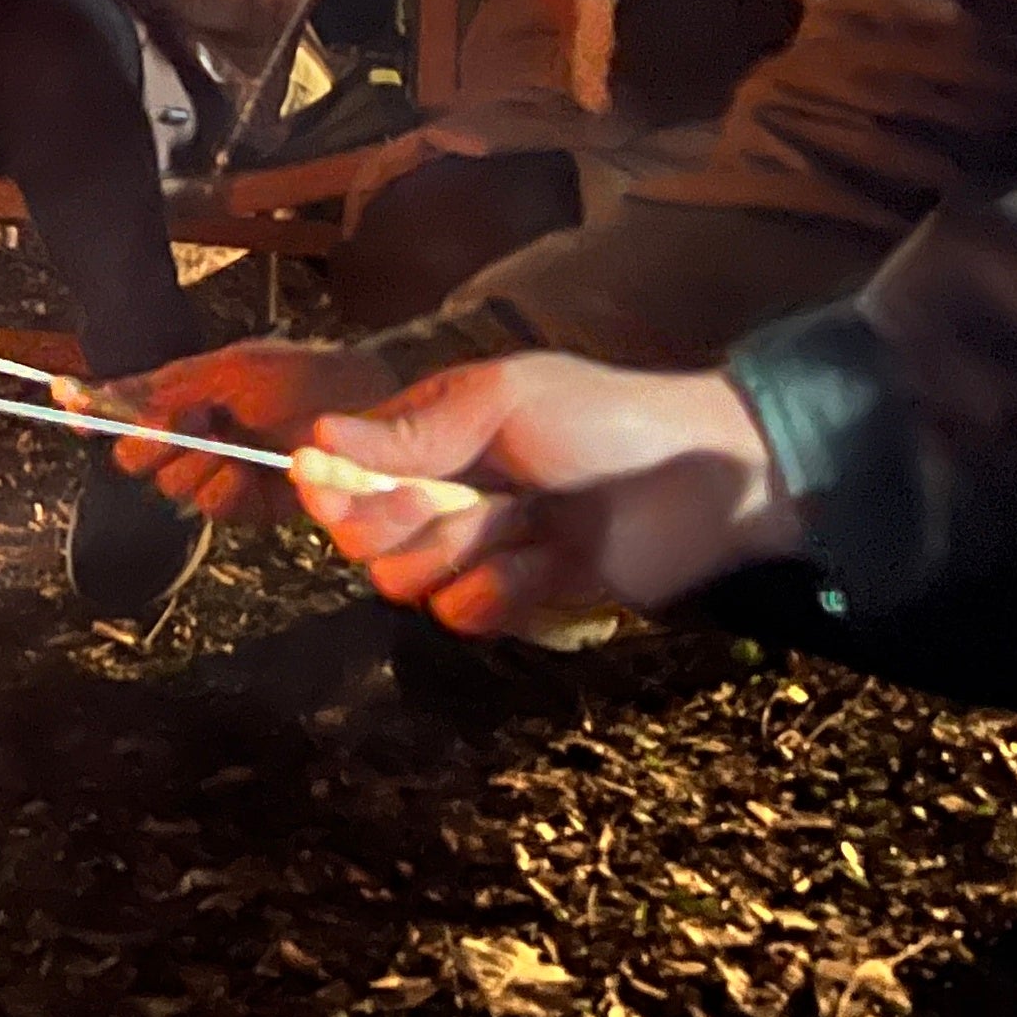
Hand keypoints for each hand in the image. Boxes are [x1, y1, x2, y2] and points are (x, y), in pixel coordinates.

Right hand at [110, 339, 413, 519]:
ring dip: (196, 464)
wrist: (369, 407)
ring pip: (172, 485)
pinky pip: (213, 508)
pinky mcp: (250, 508)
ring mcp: (220, 474)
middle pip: (136, 459)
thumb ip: (165, 385)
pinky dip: (224, 488)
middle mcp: (194, 438)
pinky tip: (247, 469)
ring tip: (232, 443)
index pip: (123, 409)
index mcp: (184, 398)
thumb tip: (98, 390)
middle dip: (154, 442)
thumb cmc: (304, 374)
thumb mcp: (231, 368)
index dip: (93, 411)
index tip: (66, 404)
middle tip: (188, 423)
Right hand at [285, 355, 803, 638]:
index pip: (340, 474)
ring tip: (530, 522)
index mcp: (428, 436)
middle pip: (363, 539)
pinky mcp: (515, 599)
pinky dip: (505, 591)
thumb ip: (413, 430)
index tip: (327, 483)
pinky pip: (463, 614)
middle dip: (405, 522)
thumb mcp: (503, 402)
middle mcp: (439, 495)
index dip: (330, 489)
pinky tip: (552, 563)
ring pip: (407, 581)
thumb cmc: (602, 418)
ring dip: (466, 553)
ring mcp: (475, 550)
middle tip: (471, 496)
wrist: (701, 481)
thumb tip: (316, 439)